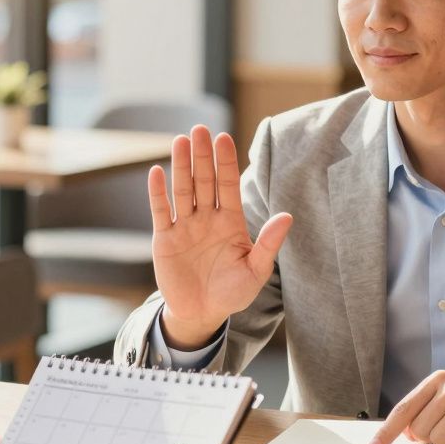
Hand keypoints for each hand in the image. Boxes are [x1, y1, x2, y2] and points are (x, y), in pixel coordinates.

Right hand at [149, 125, 292, 348]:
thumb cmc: (232, 293)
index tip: (224, 137)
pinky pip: (161, 211)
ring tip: (180, 141)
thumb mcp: (256, 270)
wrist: (202, 314)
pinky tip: (157, 172)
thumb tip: (288, 216)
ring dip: (181, 166)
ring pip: (183, 190)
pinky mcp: (165, 239)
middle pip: (204, 181)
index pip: (228, 184)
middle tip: (200, 129)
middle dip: (202, 156)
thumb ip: (269, 243)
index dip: (226, 162)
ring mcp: (185, 226)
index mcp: (230, 221)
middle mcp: (207, 218)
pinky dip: (158, 193)